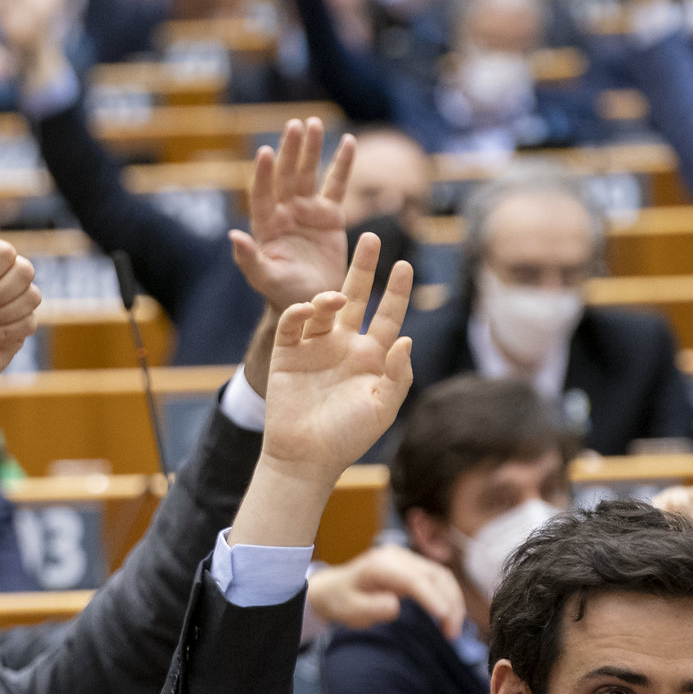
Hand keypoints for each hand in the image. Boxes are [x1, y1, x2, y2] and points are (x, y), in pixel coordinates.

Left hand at [230, 119, 350, 311]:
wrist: (312, 301)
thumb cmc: (283, 293)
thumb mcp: (264, 278)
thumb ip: (249, 258)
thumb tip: (233, 235)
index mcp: (265, 225)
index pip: (262, 193)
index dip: (264, 173)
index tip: (266, 151)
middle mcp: (284, 211)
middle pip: (286, 175)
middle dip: (290, 150)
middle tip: (295, 125)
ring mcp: (306, 210)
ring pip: (308, 173)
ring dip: (310, 149)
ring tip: (313, 123)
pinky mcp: (329, 214)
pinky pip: (337, 184)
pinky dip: (343, 164)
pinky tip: (348, 141)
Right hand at [259, 231, 414, 482]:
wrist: (306, 456)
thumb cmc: (348, 436)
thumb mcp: (383, 406)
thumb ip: (399, 374)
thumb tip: (406, 337)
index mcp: (371, 357)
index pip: (388, 315)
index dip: (397, 291)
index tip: (405, 264)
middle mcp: (344, 346)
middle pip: (356, 297)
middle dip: (364, 268)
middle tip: (372, 237)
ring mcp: (314, 347)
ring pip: (323, 307)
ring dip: (329, 296)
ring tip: (334, 298)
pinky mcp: (287, 354)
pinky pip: (292, 324)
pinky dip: (299, 313)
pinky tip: (308, 310)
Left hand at [308, 544, 465, 635]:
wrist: (335, 589)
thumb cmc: (342, 600)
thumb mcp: (350, 609)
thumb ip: (371, 608)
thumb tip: (394, 605)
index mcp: (379, 565)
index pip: (413, 579)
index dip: (431, 596)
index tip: (444, 616)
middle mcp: (396, 556)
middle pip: (434, 575)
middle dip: (450, 603)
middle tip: (452, 634)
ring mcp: (407, 558)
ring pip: (441, 576)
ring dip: (453, 601)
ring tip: (452, 629)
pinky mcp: (414, 566)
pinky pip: (438, 579)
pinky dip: (448, 597)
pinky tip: (449, 616)